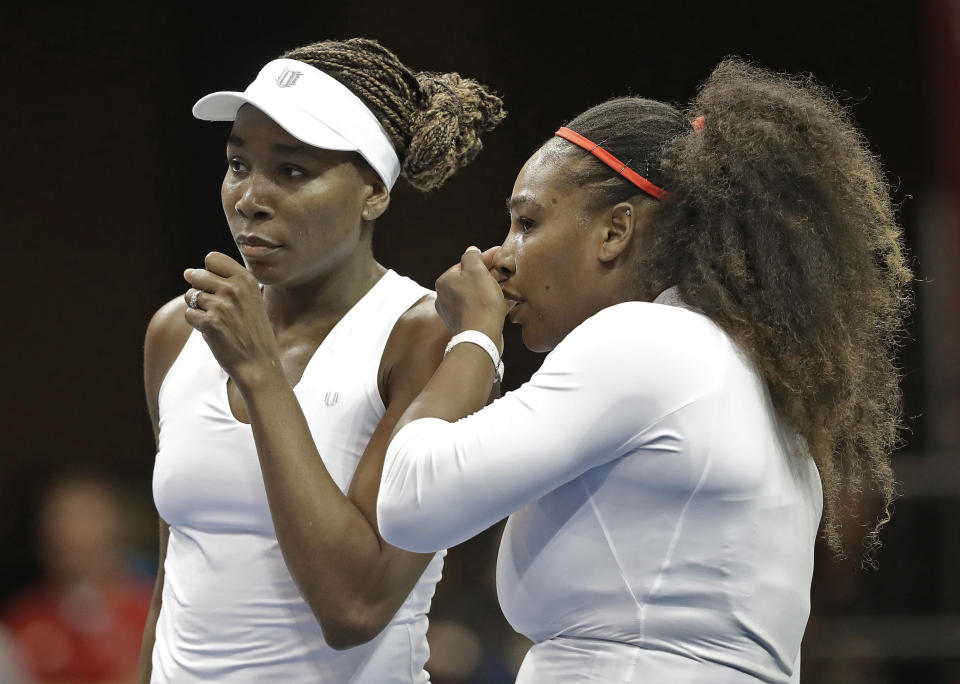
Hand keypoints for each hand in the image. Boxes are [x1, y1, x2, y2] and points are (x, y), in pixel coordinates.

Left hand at [183, 252, 281, 387]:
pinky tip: (214, 331)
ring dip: (198, 308)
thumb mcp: (250, 299)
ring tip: (217, 320)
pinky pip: (189, 314)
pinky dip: (197, 324)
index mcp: (246, 279)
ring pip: (190, 295)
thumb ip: (222, 282)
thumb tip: (187, 271)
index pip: (212, 258)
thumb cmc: (252, 331)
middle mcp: (234, 288)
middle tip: (218, 308)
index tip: (219, 287)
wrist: (259, 363)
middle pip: (197, 275)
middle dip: (200, 290)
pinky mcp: (209, 322)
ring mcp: (221, 305)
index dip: (209, 272)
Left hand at [435, 246, 506, 347]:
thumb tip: (471, 250)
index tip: (500, 253)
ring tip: (510, 285)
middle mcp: (446, 297)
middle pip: (471, 279)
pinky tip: (508, 300)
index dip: (485, 258)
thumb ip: (473, 257)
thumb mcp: (476, 270)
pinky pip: (481, 308)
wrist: (481, 337)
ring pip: (477, 295)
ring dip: (493, 288)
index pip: (465, 263)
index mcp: (445, 282)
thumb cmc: (479, 302)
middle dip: (490, 274)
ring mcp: (455, 312)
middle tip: (507, 270)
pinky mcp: (467, 324)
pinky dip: (493, 303)